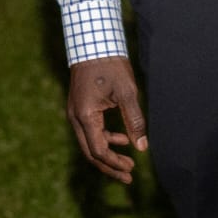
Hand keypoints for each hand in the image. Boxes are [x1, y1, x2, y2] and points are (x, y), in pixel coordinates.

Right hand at [67, 56, 147, 183]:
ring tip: (128, 159)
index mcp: (85, 115)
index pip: (98, 150)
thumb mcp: (127, 92)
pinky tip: (121, 138)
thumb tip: (142, 147)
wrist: (92, 41)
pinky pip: (89, 130)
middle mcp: (75, 117)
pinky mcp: (79, 107)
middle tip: (129, 175)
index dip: (115, 163)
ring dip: (108, 153)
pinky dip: (104, 138)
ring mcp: (75, 112)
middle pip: (90, 152)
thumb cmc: (110, 65)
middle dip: (110, 166)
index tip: (132, 168)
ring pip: (89, 142)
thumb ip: (134, 121)